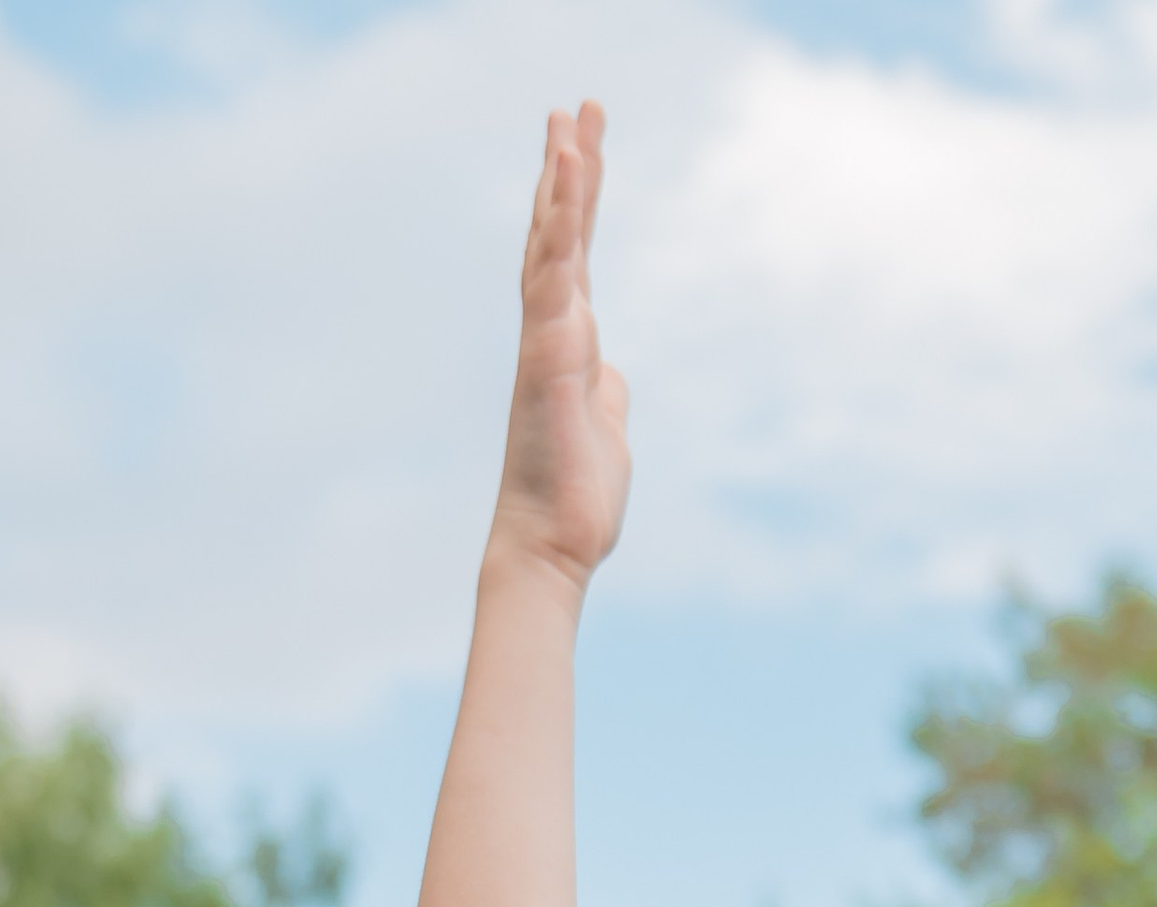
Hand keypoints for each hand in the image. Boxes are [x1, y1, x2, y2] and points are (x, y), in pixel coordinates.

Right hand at [493, 104, 630, 589]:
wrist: (552, 550)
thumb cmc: (576, 499)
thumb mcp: (607, 426)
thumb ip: (606, 389)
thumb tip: (611, 372)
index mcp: (567, 345)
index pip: (572, 257)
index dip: (577, 201)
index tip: (582, 144)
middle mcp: (550, 335)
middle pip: (558, 236)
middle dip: (568, 171)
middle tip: (573, 107)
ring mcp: (545, 347)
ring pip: (552, 252)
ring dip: (561, 188)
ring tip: (568, 127)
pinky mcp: (549, 366)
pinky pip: (555, 288)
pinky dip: (559, 236)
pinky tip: (568, 192)